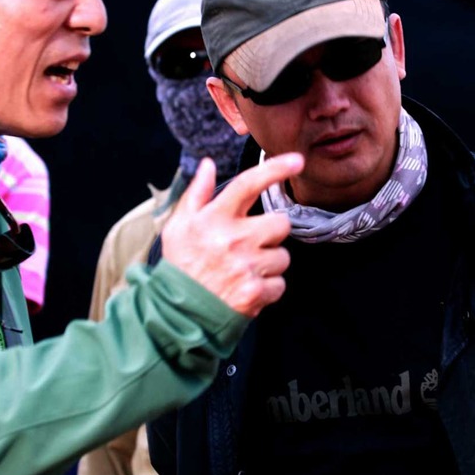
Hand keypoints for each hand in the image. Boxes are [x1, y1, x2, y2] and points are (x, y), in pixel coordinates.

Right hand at [162, 153, 303, 317]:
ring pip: (283, 256)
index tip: (297, 161)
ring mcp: (246, 266)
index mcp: (215, 218)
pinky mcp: (255, 291)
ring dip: (269, 264)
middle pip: (280, 224)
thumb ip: (196, 193)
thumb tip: (207, 164)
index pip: (248, 184)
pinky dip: (268, 288)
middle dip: (271, 234)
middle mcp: (233, 239)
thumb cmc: (181, 266)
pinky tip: (247, 287)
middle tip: (250, 245)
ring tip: (245, 270)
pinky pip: (280, 284)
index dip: (275, 169)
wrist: (177, 313)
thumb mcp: (179, 226)